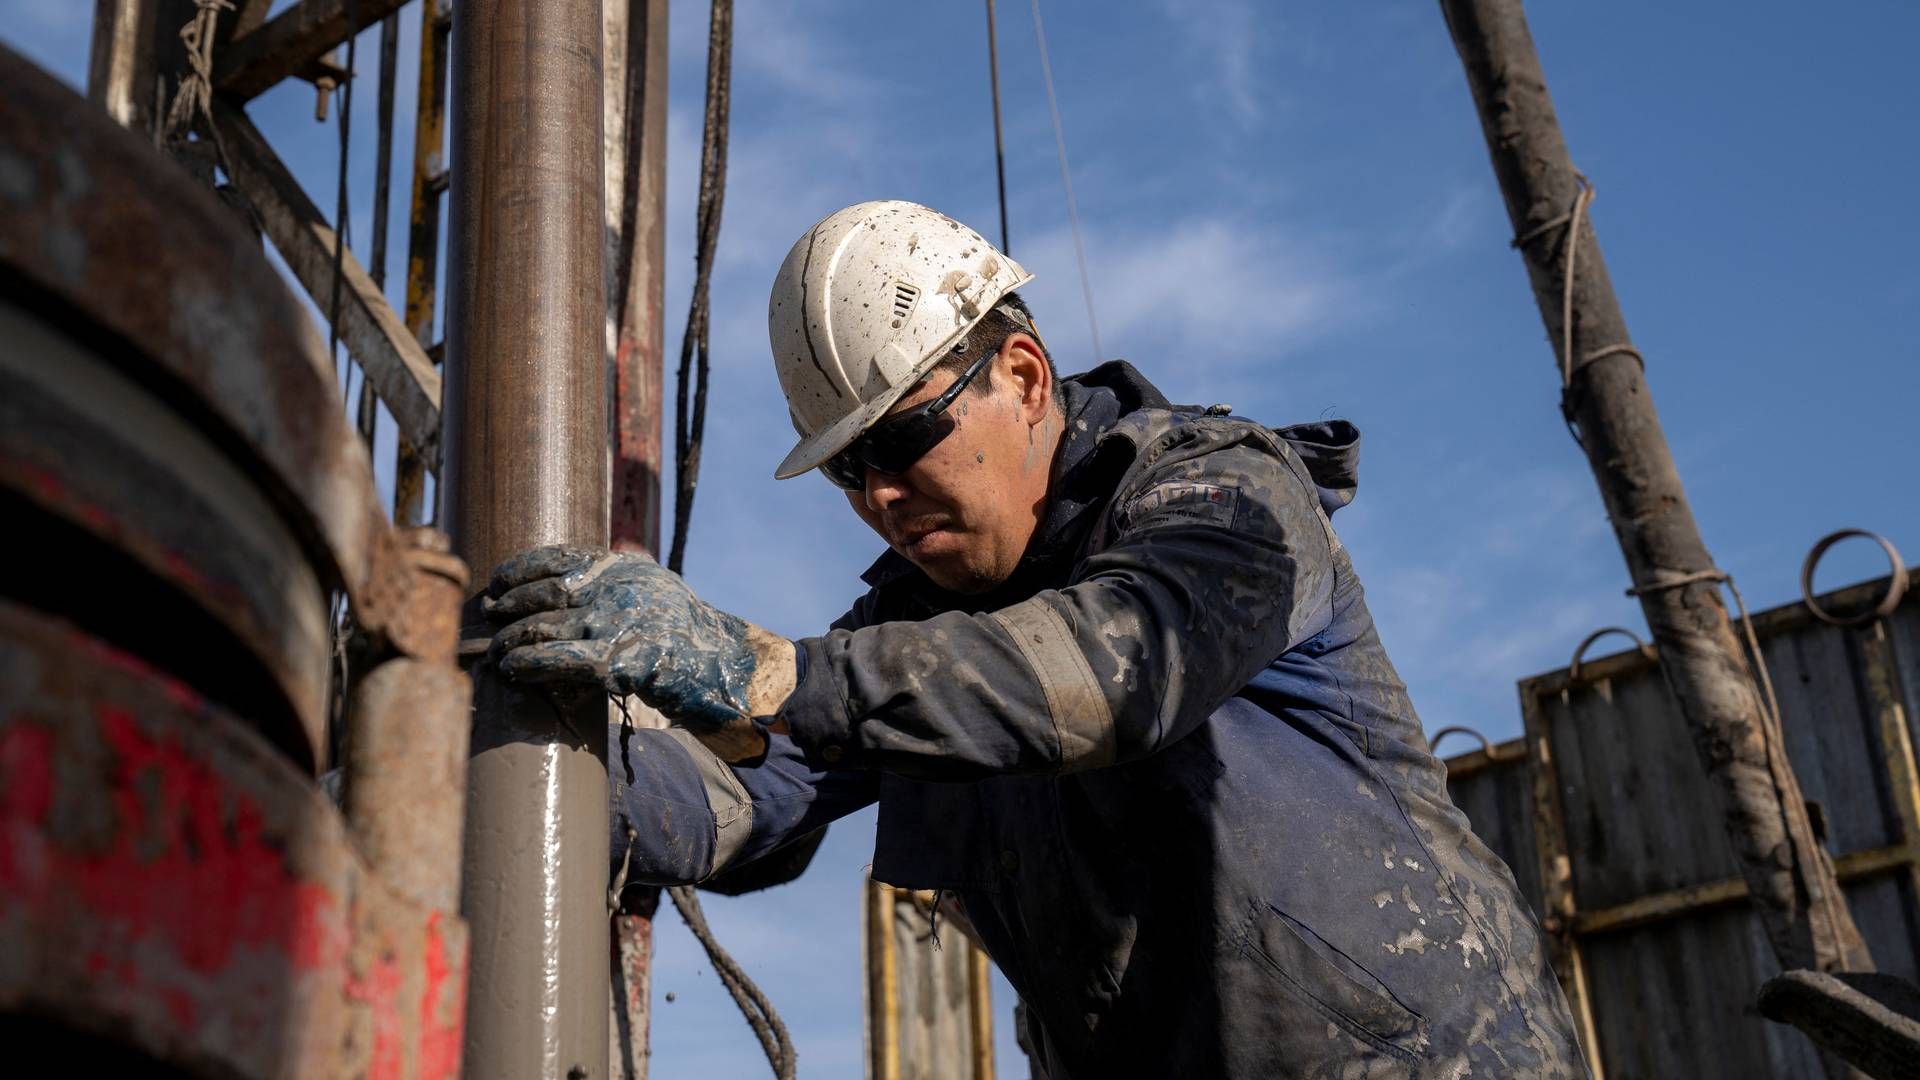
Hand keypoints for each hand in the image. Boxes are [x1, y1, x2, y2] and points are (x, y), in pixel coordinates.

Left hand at [485, 546, 794, 759]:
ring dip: (511, 641)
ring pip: (544, 628)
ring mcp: (620, 624)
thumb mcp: (654, 593)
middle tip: (486, 620)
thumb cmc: (689, 639)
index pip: (559, 557)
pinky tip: (513, 669)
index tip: (497, 581)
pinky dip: (531, 664)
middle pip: (544, 594)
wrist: (731, 670)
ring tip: (495, 653)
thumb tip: (564, 590)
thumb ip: (614, 587)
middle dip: (508, 608)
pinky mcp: (623, 662)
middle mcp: (619, 588)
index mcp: (625, 568)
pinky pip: (561, 660)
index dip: (521, 569)